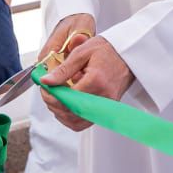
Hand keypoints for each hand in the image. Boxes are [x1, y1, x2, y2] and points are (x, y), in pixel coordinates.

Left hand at [39, 13, 132, 131]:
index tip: (45, 87)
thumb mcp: (82, 52)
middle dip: (53, 104)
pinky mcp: (107, 110)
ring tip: (55, 99)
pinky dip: (72, 119)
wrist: (127, 54)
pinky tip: (66, 107)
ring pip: (77, 122)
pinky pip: (86, 123)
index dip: (52, 95)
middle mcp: (103, 96)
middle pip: (71, 112)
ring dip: (61, 113)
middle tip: (47, 92)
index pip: (68, 97)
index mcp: (96, 80)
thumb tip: (46, 81)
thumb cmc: (108, 50)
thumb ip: (63, 69)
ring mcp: (106, 105)